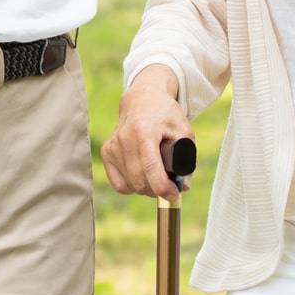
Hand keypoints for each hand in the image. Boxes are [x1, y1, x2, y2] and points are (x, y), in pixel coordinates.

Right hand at [102, 65, 194, 198]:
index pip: (151, 168)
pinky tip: (141, 177)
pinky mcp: (107, 152)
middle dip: (156, 190)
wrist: (143, 99)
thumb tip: (183, 187)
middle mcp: (125, 138)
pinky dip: (131, 186)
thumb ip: (187, 159)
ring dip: (145, 188)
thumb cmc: (166, 116)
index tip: (174, 194)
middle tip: (168, 186)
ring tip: (156, 176)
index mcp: (145, 130)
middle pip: (139, 181)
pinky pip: (118, 183)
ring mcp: (114, 145)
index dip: (163, 188)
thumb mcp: (184, 131)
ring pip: (129, 184)